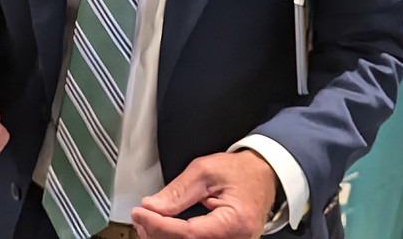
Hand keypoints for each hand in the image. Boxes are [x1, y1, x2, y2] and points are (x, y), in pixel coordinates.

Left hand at [131, 150, 277, 238]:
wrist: (264, 175)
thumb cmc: (241, 171)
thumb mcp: (206, 170)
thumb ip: (178, 191)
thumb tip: (152, 206)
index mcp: (235, 222)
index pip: (189, 233)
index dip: (159, 226)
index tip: (140, 213)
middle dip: (157, 233)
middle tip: (139, 217)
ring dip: (163, 237)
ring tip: (146, 222)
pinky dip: (176, 237)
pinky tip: (161, 229)